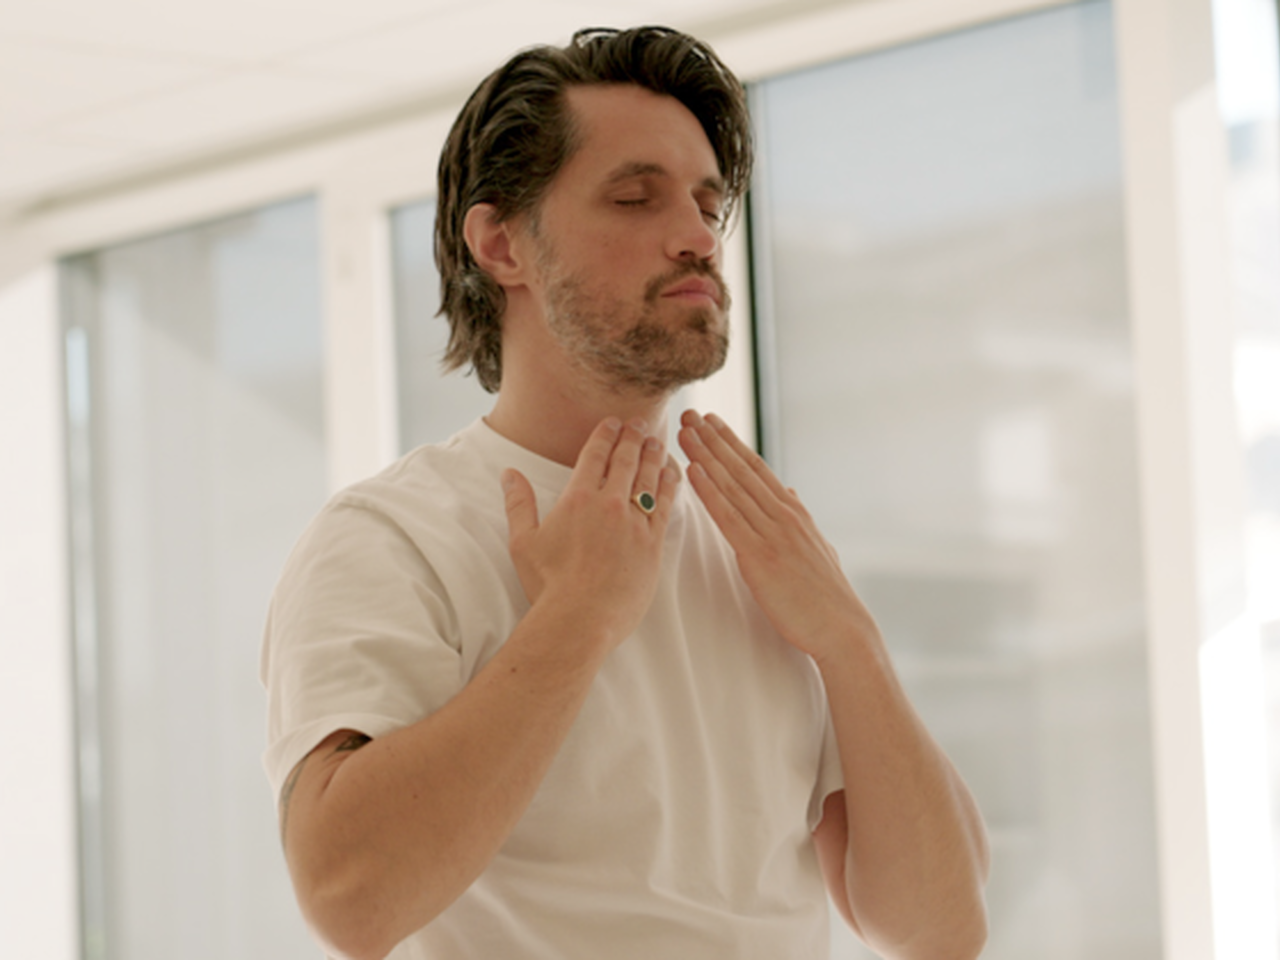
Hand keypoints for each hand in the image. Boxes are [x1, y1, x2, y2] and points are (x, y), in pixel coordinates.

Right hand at [502, 417, 679, 649]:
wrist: (581, 619)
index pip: (595, 455)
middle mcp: (610, 504)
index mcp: (578, 498)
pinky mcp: (653, 543)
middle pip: (626, 460)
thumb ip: (518, 504)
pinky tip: (674, 475)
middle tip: (640, 424)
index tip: (614, 422)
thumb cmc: (549, 585)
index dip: (606, 435)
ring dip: (654, 456)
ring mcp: (635, 523)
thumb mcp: (523, 542)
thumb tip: (509, 474)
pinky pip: (666, 506)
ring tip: (658, 442)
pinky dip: (670, 486)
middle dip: (633, 438)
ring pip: (649, 478)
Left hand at [677, 410, 876, 661]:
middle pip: (740, 469)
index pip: (756, 468)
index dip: (731, 443)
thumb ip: (799, 517)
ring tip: (684, 432)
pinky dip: (709, 492)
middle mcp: (783, 515)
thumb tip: (790, 492)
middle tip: (689, 413)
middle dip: (712, 440)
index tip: (711, 422)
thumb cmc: (826, 595)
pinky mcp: (761, 557)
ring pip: (731, 486)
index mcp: (793, 511)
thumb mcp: (816, 546)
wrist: (842, 627)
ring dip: (704, 456)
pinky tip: (693, 472)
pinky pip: (729, 518)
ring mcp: (773, 533)